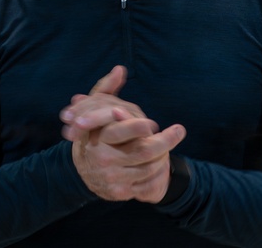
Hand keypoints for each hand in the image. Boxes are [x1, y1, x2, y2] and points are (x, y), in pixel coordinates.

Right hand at [60, 65, 185, 202]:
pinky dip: (157, 175)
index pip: (126, 130)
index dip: (142, 126)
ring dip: (163, 157)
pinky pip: (148, 185)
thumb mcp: (93, 109)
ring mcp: (111, 177)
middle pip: (145, 150)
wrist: (82, 170)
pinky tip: (159, 165)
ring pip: (150, 167)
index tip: (154, 123)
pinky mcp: (119, 193)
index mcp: (97, 136)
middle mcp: (103, 157)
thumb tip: (120, 68)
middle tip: (179, 130)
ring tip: (167, 147)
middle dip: (166, 141)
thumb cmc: (93, 133)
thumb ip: (106, 88)